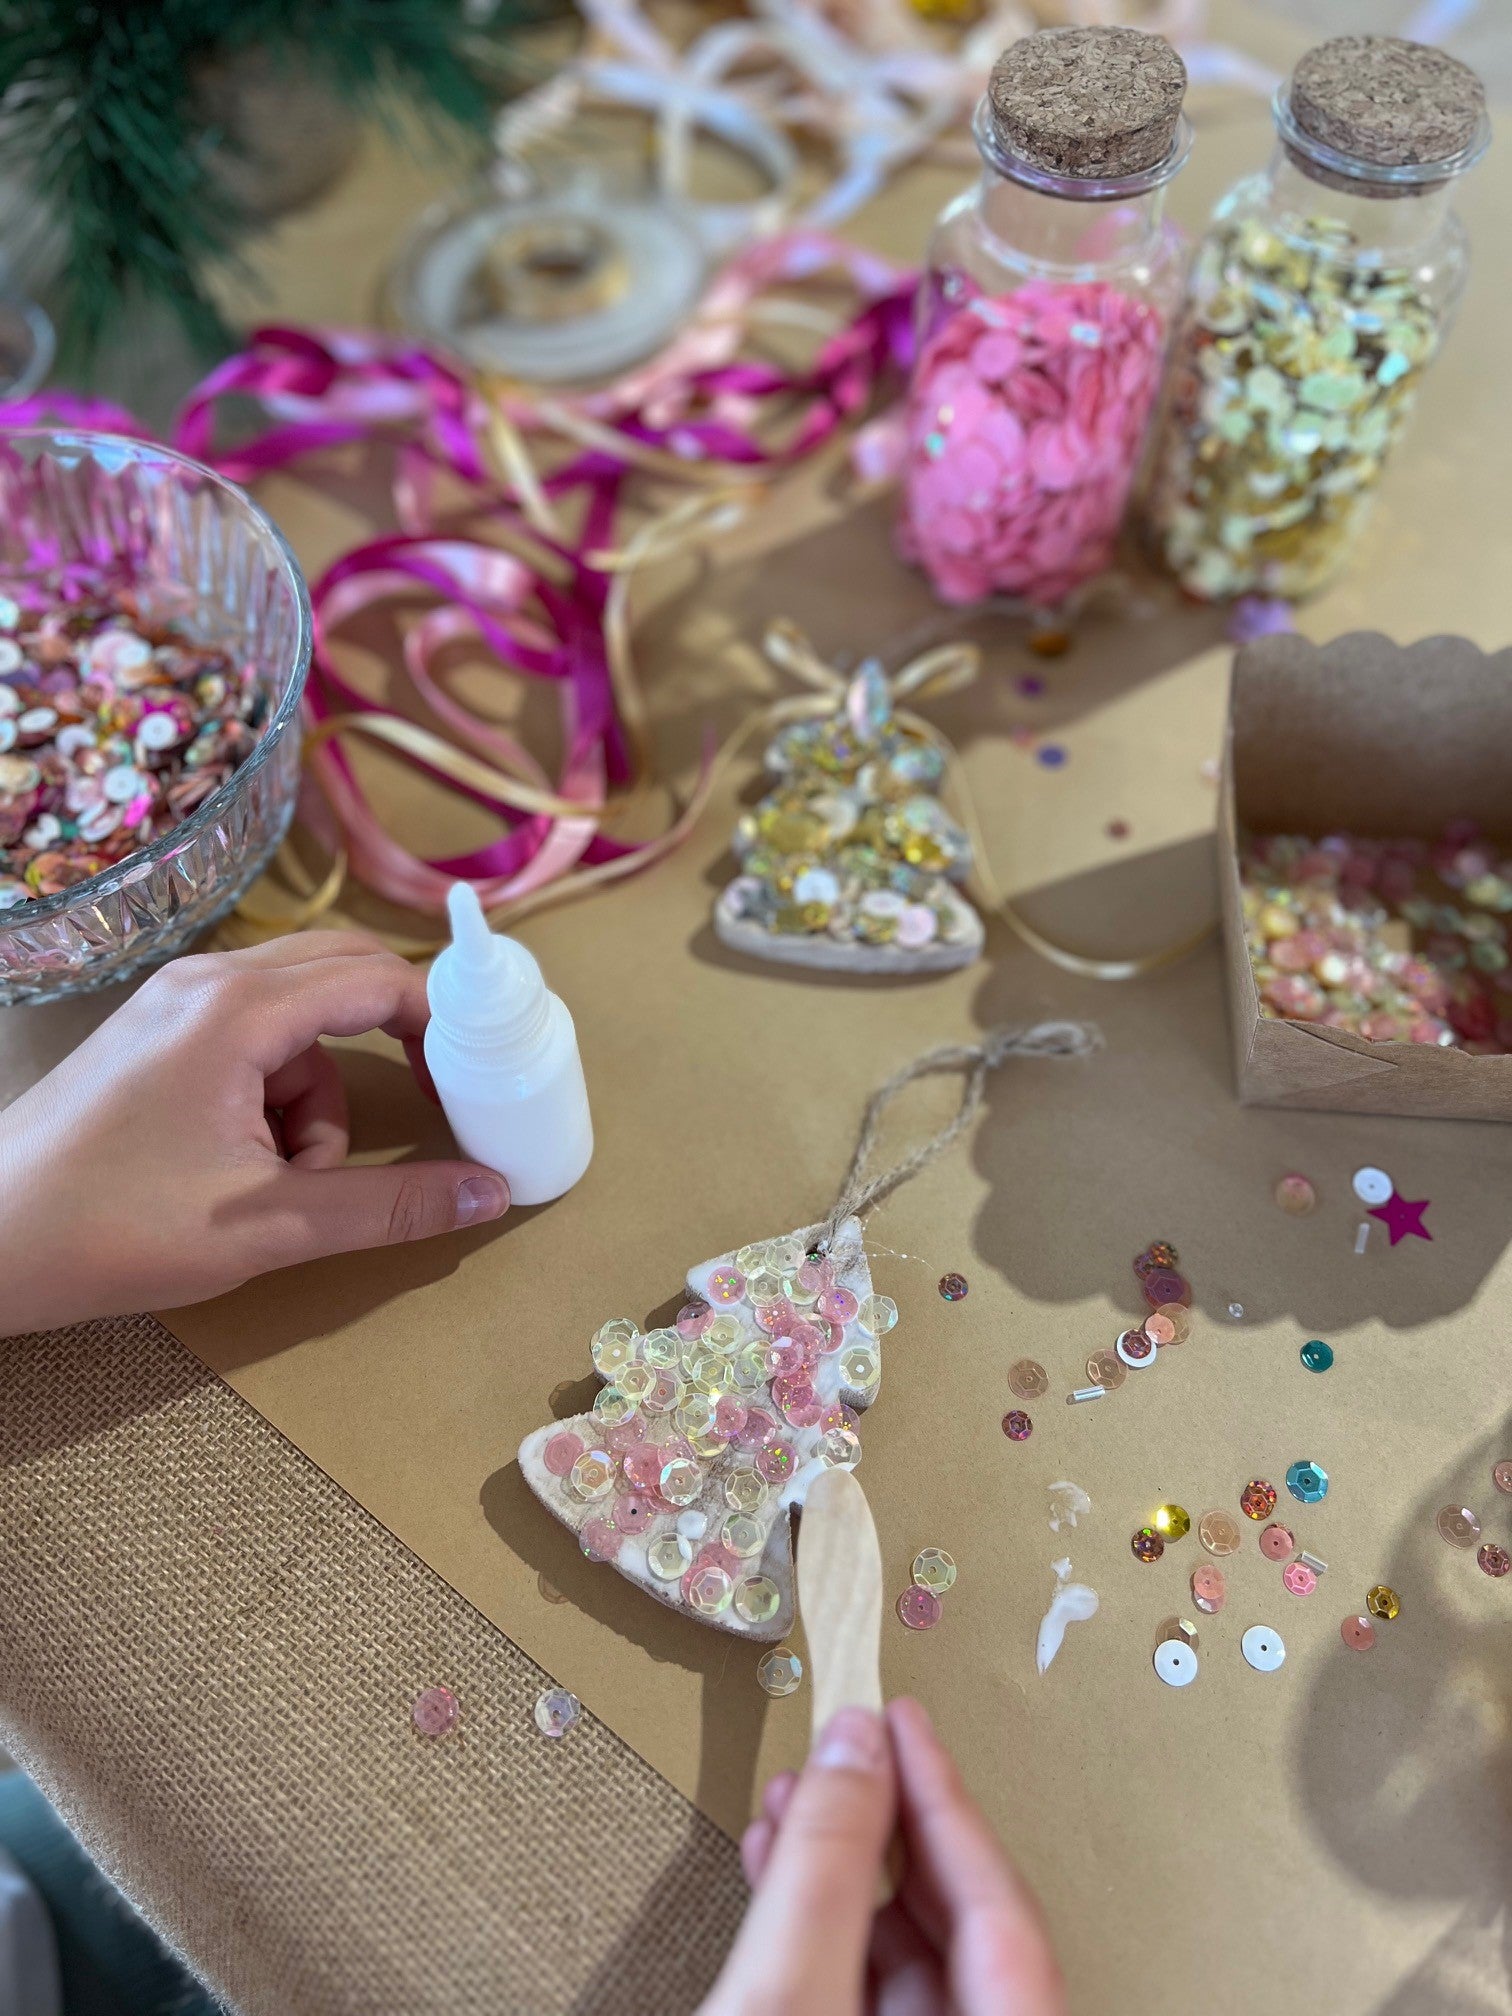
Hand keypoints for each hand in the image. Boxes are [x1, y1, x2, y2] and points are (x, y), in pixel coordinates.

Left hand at [0, 933, 509, 1335]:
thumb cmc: (112, 1226)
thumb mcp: (269, 1224)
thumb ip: (390, 1206)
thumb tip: (494, 1192)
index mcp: (238, 1009)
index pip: (379, 979)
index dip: (444, 1025)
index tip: (485, 1077)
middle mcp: (209, 981)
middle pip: (345, 974)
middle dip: (394, 1043)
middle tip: (426, 1109)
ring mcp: (176, 1003)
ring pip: (301, 1020)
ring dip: (323, 1094)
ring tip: (292, 1178)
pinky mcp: (157, 1035)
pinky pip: (255, 1042)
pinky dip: (277, 1098)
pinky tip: (248, 1166)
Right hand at [701, 1697, 1063, 2015]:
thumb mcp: (785, 1992)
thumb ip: (826, 1866)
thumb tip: (854, 1748)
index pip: (998, 1904)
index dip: (943, 1798)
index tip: (902, 1721)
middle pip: (957, 1919)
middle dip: (886, 1822)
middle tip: (852, 1744)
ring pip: (906, 1947)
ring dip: (844, 1863)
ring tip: (792, 1798)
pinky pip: (864, 1982)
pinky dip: (821, 1920)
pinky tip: (776, 1865)